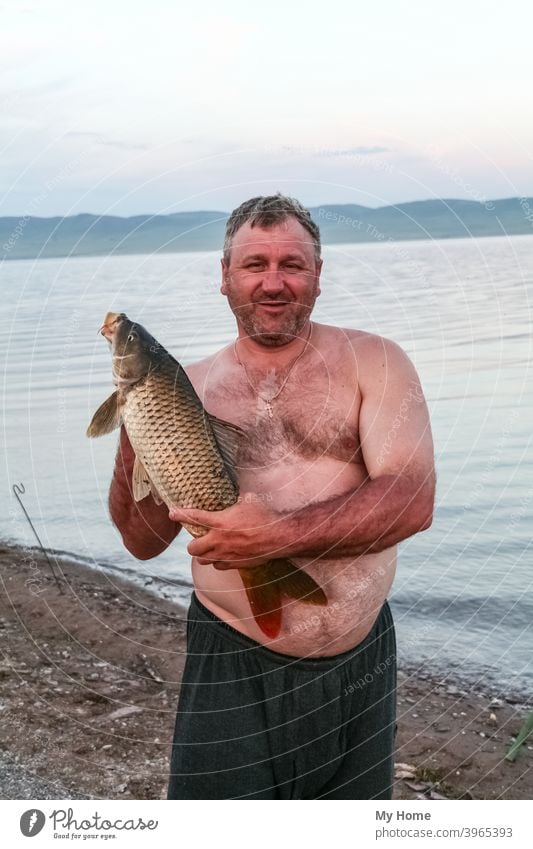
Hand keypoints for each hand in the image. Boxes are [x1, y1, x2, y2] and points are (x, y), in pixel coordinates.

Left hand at [168, 498, 288, 569]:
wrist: (280, 537)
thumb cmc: (266, 516)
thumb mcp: (249, 500)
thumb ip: (237, 496)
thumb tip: (236, 485)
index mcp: (220, 521)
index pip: (193, 517)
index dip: (180, 515)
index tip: (172, 513)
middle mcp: (219, 540)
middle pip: (192, 548)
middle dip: (192, 543)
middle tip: (198, 538)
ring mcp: (226, 554)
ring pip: (203, 560)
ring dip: (203, 554)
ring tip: (208, 548)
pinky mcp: (236, 564)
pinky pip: (219, 567)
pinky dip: (218, 562)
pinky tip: (223, 556)